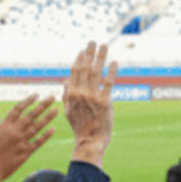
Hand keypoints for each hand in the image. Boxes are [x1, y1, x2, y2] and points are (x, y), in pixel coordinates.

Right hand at [0, 95, 57, 181]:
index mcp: (4, 125)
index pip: (19, 109)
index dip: (28, 100)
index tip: (36, 94)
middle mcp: (14, 132)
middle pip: (31, 115)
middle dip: (43, 105)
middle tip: (52, 97)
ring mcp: (21, 143)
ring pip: (37, 127)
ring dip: (47, 118)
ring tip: (56, 110)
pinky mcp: (25, 153)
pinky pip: (38, 143)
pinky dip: (45, 136)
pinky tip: (53, 129)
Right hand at [62, 41, 116, 159]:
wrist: (90, 140)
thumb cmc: (80, 126)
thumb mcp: (68, 110)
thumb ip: (66, 94)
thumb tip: (65, 80)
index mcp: (72, 93)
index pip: (75, 72)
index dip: (79, 59)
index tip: (83, 50)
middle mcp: (81, 92)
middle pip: (85, 68)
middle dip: (89, 53)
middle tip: (93, 41)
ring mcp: (93, 96)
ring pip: (97, 72)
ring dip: (100, 57)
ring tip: (104, 46)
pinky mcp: (105, 101)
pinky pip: (109, 83)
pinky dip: (112, 72)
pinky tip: (115, 62)